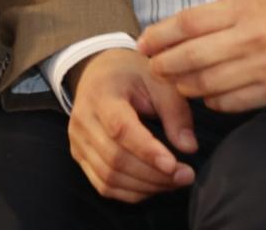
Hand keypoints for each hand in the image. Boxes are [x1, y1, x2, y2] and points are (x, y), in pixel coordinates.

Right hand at [65, 48, 195, 202]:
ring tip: (174, 181)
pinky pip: (103, 185)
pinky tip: (154, 185)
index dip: (147, 150)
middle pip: (115, 158)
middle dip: (154, 174)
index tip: (175, 165)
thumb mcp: (159, 81)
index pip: (120, 128)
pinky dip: (131, 193)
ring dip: (145, 186)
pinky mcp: (79, 155)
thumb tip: (188, 148)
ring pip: (109, 177)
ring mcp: (77, 140)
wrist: (100, 72)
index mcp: (101, 93)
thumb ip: (175, 111)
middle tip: (186, 176)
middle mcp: (83, 119)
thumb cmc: (132, 74)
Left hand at [138, 0, 265, 112]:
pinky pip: (230, 102)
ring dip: (184, 86)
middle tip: (153, 69)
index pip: (186, 24)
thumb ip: (207, 19)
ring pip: (207, 83)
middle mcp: (251, 36)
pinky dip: (211, 101)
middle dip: (164, 66)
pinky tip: (206, 94)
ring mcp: (264, 66)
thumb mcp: (244, 3)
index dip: (158, 36)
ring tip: (175, 83)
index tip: (142, 45)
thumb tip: (161, 36)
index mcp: (239, 9)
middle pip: (191, 57)